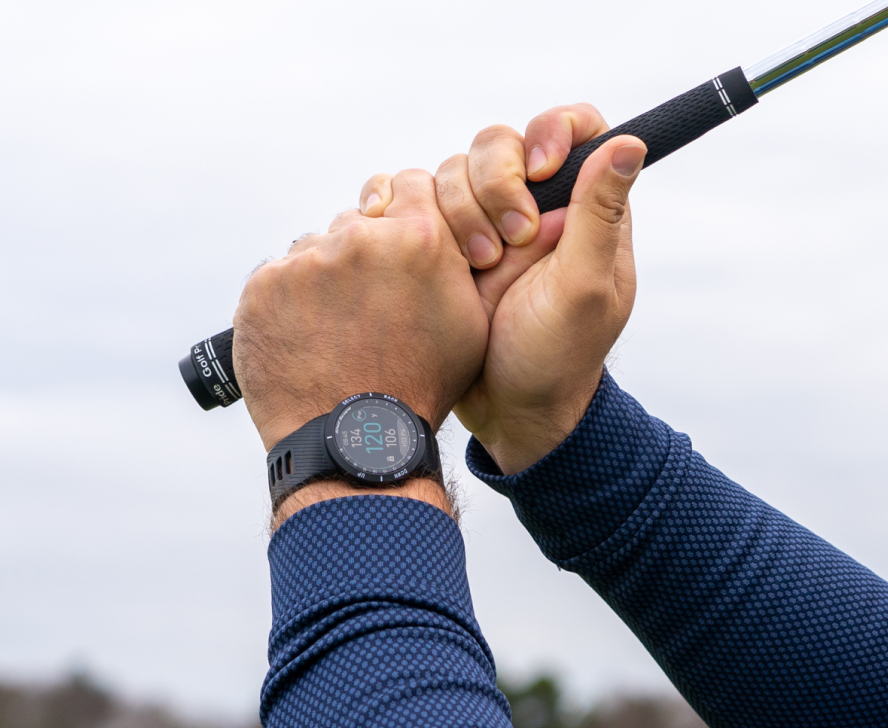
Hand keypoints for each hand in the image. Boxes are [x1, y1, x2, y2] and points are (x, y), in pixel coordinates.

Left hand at [233, 169, 488, 453]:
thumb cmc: (420, 386)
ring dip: (322, 279)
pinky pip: (276, 280)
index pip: (406, 185)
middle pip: (356, 223)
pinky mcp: (263, 287)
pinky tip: (305, 338)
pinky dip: (286, 304)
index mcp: (418, 239)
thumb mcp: (469, 324)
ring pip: (314, 252)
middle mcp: (359, 239)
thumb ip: (459, 263)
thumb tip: (462, 233)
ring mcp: (306, 262)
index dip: (401, 212)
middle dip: (361, 254)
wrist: (355, 440)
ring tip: (333, 332)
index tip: (395, 241)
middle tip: (366, 307)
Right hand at [361, 106, 645, 473]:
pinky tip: (438, 256)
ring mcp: (486, 226)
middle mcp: (534, 209)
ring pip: (454, 172)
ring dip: (459, 214)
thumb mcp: (584, 287)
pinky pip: (421, 203)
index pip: (574, 131)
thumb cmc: (556, 356)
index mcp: (581, 211)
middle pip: (501, 144)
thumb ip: (600, 214)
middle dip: (495, 186)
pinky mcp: (447, 246)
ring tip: (477, 268)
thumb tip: (630, 141)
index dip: (551, 131)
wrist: (505, 410)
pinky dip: (423, 220)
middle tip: (507, 246)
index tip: (540, 168)